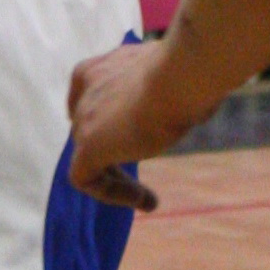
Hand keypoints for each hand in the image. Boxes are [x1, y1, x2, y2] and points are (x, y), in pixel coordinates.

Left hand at [65, 42, 182, 207]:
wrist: (179, 77)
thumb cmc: (184, 73)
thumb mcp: (166, 77)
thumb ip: (158, 88)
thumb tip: (185, 101)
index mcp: (96, 70)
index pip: (87, 100)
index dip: (104, 122)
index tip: (132, 137)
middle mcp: (84, 91)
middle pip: (87, 128)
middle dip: (112, 151)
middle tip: (142, 171)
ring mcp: (83, 119)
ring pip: (87, 155)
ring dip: (116, 180)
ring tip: (148, 199)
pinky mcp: (88, 146)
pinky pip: (84, 179)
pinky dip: (110, 193)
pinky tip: (143, 199)